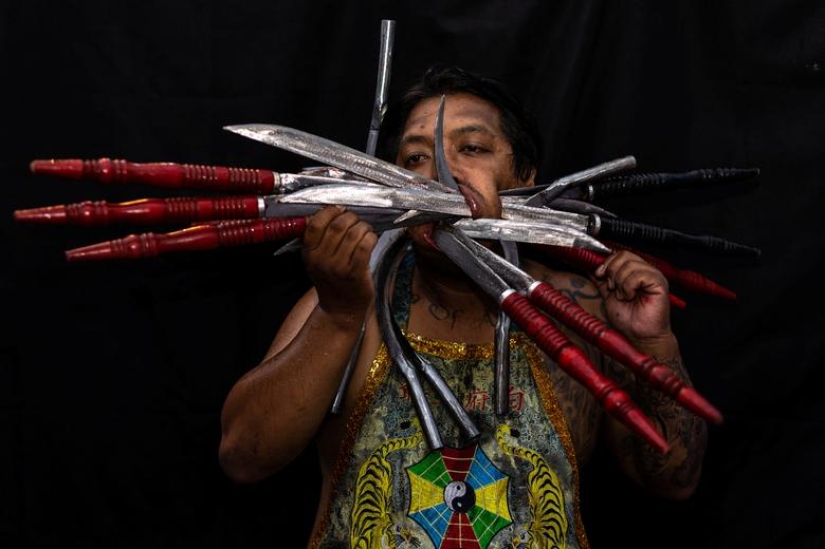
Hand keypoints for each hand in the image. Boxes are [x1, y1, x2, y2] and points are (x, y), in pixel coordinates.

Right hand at [302, 206, 377, 323]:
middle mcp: (321, 260)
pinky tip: (371, 239)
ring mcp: (338, 267)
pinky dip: (371, 237)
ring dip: (364, 227)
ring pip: (354, 233)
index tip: (340, 210)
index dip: (331, 211)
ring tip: (365, 230)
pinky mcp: (355, 273)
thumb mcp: (317, 259)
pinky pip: (366, 246)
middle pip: (338, 224)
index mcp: (309, 252)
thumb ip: (319, 237)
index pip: (316, 223)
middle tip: (357, 221)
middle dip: (352, 217)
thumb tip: (331, 209)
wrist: (340, 309)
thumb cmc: (332, 279)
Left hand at [592, 250, 671, 343]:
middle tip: (613, 289)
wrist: (640, 336)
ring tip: (623, 296)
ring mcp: (653, 276)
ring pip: (629, 265)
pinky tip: (630, 297)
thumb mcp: (609, 296)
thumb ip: (602, 281)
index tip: (599, 275)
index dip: (607, 263)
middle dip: (612, 272)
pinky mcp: (659, 283)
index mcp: (636, 272)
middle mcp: (646, 271)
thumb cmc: (629, 319)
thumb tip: (589, 268)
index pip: (620, 254)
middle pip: (624, 256)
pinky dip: (628, 287)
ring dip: (620, 283)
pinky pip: (638, 275)